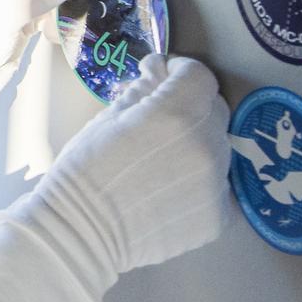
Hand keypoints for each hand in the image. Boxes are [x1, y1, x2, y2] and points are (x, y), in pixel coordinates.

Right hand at [54, 54, 232, 272]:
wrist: (82, 232)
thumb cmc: (84, 170)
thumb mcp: (106, 117)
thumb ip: (143, 88)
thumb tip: (161, 69)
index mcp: (174, 113)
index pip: (198, 75)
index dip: (179, 72)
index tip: (163, 79)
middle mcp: (205, 144)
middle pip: (213, 109)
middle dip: (190, 107)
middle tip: (160, 124)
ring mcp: (216, 183)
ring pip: (218, 147)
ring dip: (197, 145)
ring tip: (163, 163)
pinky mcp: (218, 216)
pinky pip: (219, 186)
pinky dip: (200, 184)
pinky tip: (171, 191)